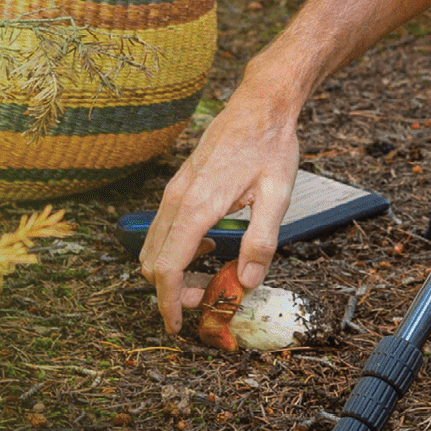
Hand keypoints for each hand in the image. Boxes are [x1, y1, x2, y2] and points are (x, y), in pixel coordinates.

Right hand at [138, 77, 301, 333]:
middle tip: (207, 301)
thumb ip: (260, 241)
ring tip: (209, 278)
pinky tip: (208, 246)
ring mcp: (174, 191)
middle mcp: (177, 199)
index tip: (178, 326)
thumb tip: (244, 281)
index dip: (169, 302)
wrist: (260, 105)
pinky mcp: (178, 186)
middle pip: (153, 262)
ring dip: (172, 272)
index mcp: (198, 206)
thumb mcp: (277, 195)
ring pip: (153, 245)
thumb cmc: (270, 146)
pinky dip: (175, 250)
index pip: (168, 267)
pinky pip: (163, 228)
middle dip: (172, 292)